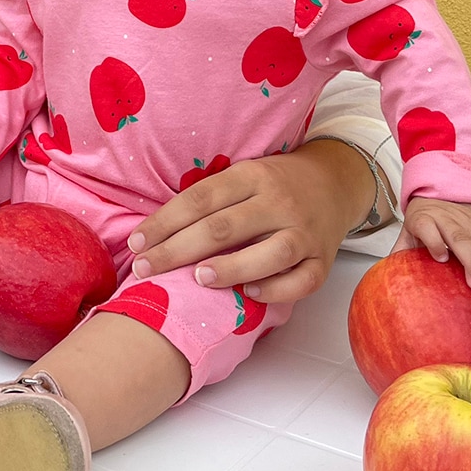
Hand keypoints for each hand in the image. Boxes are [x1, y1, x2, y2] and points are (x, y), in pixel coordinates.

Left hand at [124, 139, 375, 304]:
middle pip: (223, 227)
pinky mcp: (324, 260)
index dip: (164, 223)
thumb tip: (154, 234)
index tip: (136, 244)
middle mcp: (279, 202)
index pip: (200, 199)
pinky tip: (251, 294)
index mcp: (252, 175)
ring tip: (197, 280)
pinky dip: (277, 289)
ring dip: (231, 268)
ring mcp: (305, 231)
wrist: (335, 183)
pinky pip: (303, 280)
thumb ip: (210, 199)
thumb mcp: (244, 176)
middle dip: (178, 250)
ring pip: (270, 253)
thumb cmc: (274, 185)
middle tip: (146, 269)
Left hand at [395, 197, 470, 306]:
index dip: (434, 242)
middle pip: (462, 240)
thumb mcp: (410, 228)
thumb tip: (387, 278)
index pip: (428, 228)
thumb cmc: (426, 215)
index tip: (440, 258)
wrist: (449, 187)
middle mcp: (451, 221)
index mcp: (426, 219)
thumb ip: (402, 251)